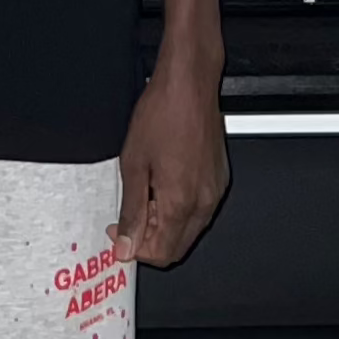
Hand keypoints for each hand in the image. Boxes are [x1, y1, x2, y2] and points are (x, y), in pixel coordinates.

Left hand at [110, 59, 228, 268]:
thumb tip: (126, 243)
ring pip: (189, 229)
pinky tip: (162, 186)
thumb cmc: (163, 114)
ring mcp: (215, 190)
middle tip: (128, 219)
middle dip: (150, 240)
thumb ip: (131, 211)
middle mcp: (204, 201)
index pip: (162, 253)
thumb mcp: (133, 165)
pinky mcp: (219, 178)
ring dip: (164, 225)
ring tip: (144, 196)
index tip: (119, 233)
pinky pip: (199, 209)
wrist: (189, 85)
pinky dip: (178, 209)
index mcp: (181, 202)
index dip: (135, 249)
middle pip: (178, 247)